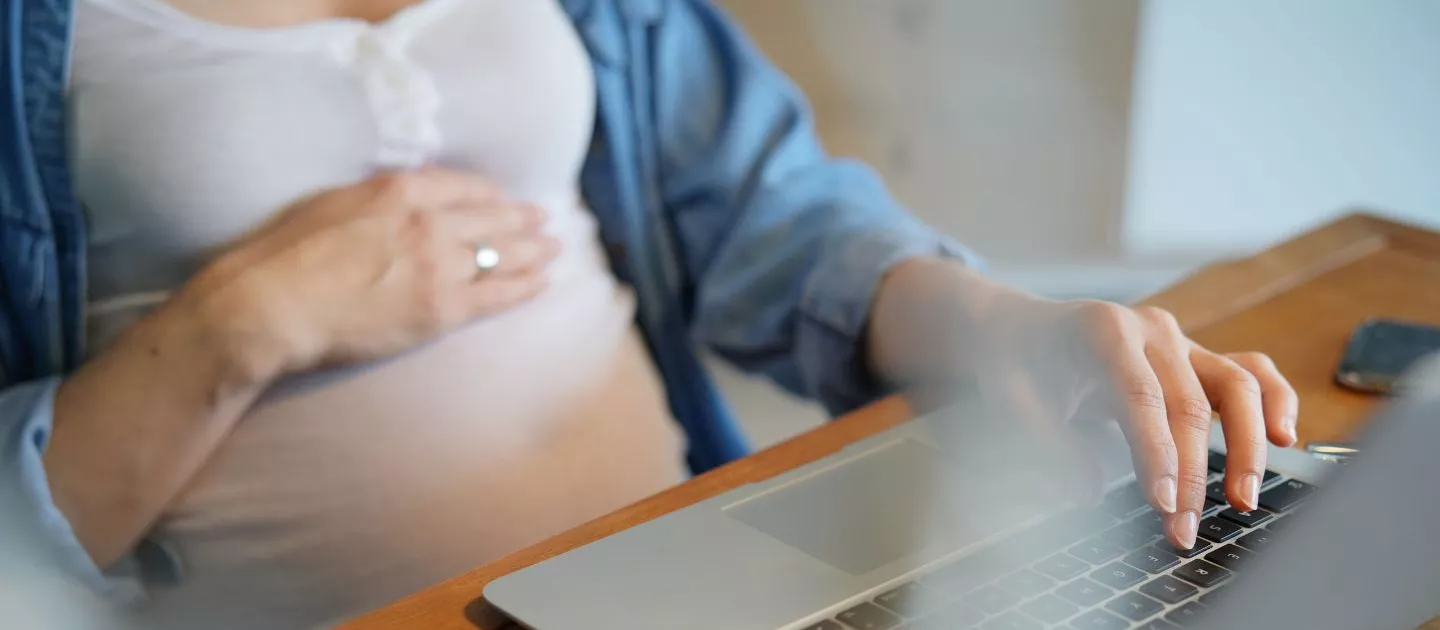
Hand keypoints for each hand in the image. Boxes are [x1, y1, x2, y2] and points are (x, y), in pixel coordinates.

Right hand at [187, 168, 558, 376]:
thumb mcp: (334, 201)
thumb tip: (405, 192)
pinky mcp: (442, 309)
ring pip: (502, 254)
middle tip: (543, 220)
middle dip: (523, 219)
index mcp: (400, 191)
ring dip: (534, 251)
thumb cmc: (287, 254)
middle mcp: (429, 224)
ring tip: (554, 249)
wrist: (274, 303)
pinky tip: (542, 283)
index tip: (505, 197)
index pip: (464, 186)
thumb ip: (377, 196)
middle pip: (492, 218)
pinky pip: (497, 295)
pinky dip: (525, 287)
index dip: (491, 193)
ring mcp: (439, 267)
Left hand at [1037, 301, 1298, 548]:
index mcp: (1103, 331)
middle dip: (1191, 473)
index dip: (1156, 453)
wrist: (1019, 329)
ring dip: (1245, 446)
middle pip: (1189, 402)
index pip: (1141, 397)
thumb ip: (1045, 442)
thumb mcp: (1008, 397)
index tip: (1164, 503)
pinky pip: (1249, 373)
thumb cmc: (1015, 362)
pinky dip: (1273, 402)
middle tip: (1182, 528)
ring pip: (1237, 384)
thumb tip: (1088, 492)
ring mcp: (1179, 342)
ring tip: (1242, 500)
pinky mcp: (1195, 359)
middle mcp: (1151, 331)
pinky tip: (1284, 438)